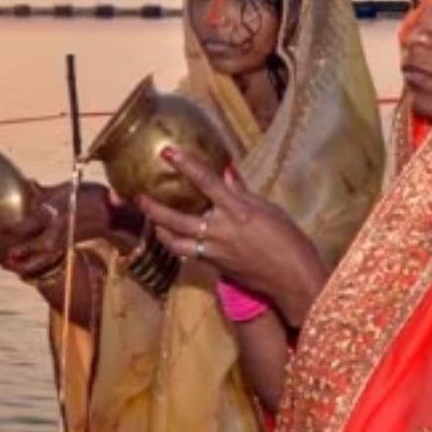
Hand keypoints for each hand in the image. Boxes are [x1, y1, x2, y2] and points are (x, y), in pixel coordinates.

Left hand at [0, 181, 121, 280]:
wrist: (110, 211)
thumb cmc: (88, 195)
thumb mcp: (66, 188)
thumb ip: (45, 191)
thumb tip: (30, 183)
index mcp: (56, 212)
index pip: (32, 222)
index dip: (15, 228)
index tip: (1, 229)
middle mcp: (59, 228)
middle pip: (39, 245)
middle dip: (23, 252)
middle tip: (5, 259)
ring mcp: (64, 239)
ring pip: (44, 257)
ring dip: (26, 264)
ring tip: (8, 266)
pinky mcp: (67, 246)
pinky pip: (49, 258)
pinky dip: (34, 264)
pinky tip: (22, 268)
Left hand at [135, 146, 326, 325]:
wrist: (293, 279)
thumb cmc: (288, 240)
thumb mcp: (268, 209)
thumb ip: (241, 192)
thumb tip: (225, 171)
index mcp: (237, 211)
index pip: (206, 183)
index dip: (186, 165)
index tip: (167, 152)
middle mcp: (221, 231)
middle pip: (177, 219)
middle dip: (154, 208)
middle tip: (138, 196)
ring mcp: (215, 251)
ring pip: (175, 241)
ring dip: (160, 230)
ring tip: (151, 218)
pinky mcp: (214, 266)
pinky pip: (188, 253)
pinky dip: (177, 243)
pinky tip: (173, 236)